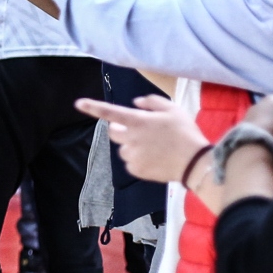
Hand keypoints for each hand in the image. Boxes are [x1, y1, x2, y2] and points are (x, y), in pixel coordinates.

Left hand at [76, 94, 209, 186]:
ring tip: (153, 147)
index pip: (110, 112)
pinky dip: (138, 160)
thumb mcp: (173, 109)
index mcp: (138, 121)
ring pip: (123, 149)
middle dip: (121, 130)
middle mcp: (131, 138)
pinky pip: (130, 163)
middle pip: (113, 133)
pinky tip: (155, 158)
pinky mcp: (136, 170)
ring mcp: (132, 155)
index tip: (78, 103)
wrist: (194, 162)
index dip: (93, 107)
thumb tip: (135, 103)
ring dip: (132, 146)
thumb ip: (152, 102)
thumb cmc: (185, 132)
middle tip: (139, 131)